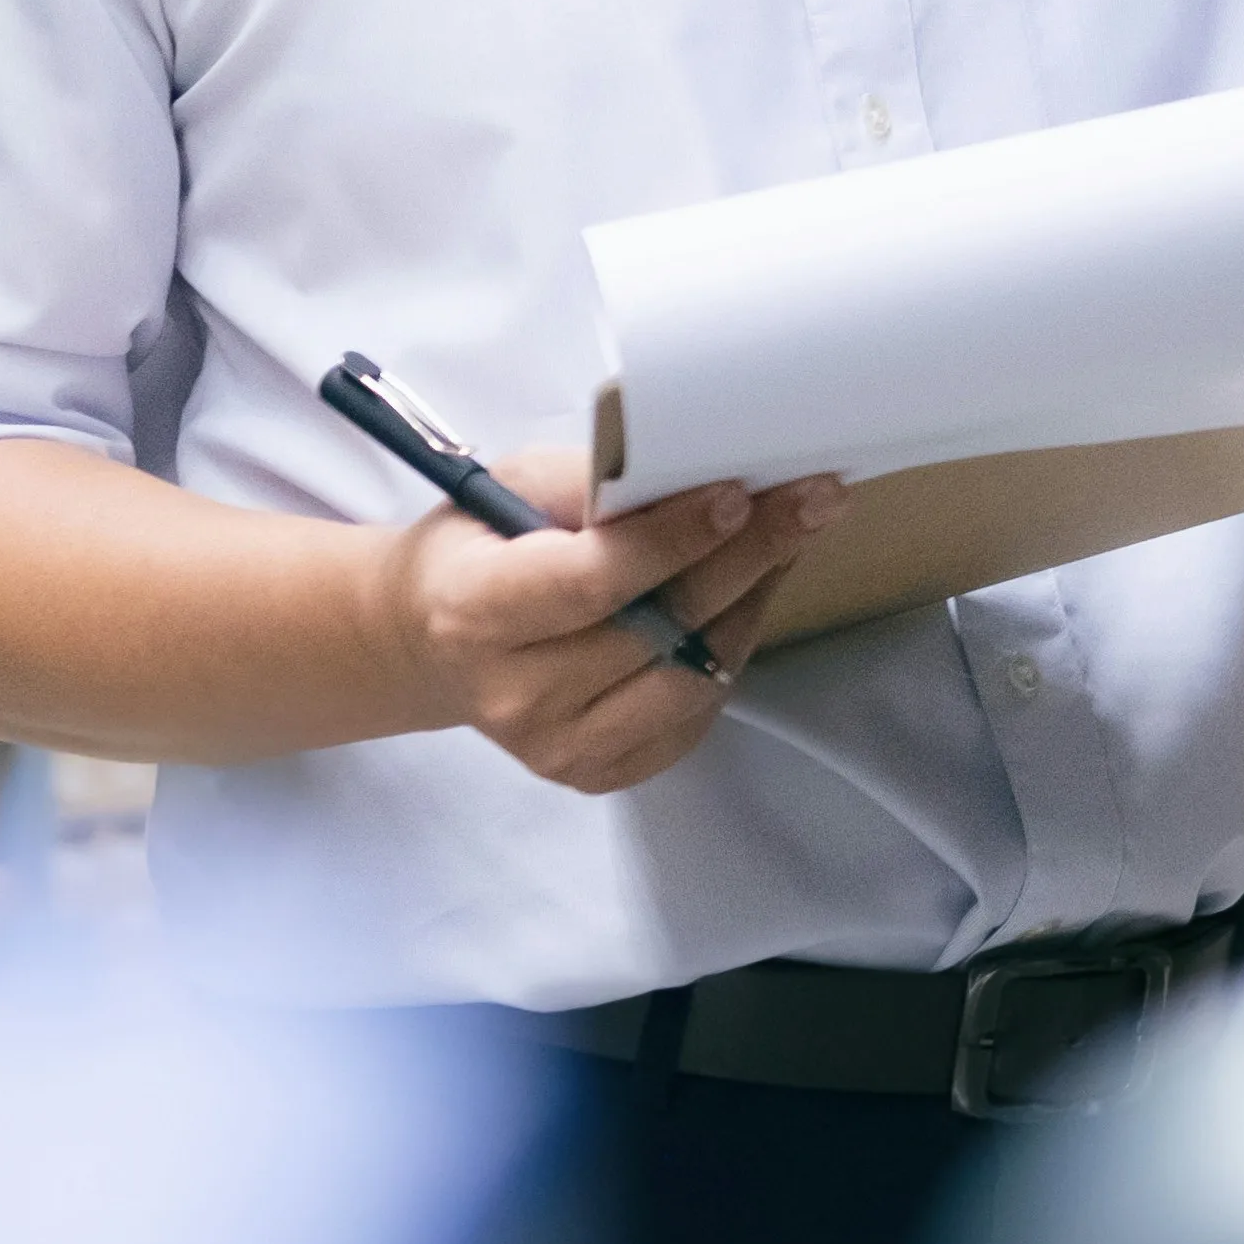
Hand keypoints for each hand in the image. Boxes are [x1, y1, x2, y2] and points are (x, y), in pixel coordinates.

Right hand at [371, 449, 845, 795]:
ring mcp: (555, 747)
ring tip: (787, 541)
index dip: (673, 539)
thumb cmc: (481, 546)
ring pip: (689, 678)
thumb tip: (695, 470)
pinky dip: (727, 654)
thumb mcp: (514, 486)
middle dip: (746, 557)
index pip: (593, 582)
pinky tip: (743, 600)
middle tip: (812, 500)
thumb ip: (593, 484)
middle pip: (657, 629)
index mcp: (475, 612)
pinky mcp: (595, 773)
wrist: (431, 642)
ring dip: (750, 603)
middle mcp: (513, 695)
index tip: (741, 493)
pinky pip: (690, 718)